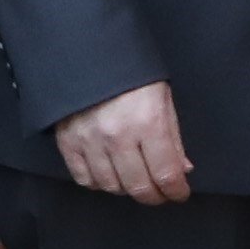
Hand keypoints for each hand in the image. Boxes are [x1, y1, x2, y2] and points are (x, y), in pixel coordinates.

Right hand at [52, 80, 192, 204]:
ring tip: (134, 179)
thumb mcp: (162, 98)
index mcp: (149, 122)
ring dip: (127, 189)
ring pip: (112, 186)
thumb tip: (181, 170)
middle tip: (159, 193)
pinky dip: (99, 183)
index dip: (176, 191)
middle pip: (139, 186)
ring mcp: (91, 140)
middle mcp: (119, 135)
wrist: (88, 52)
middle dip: (155, 196)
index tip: (179, 193)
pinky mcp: (68, 142)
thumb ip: (172, 137)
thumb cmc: (131, 74)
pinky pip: (84, 179)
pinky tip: (108, 174)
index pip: (166, 174)